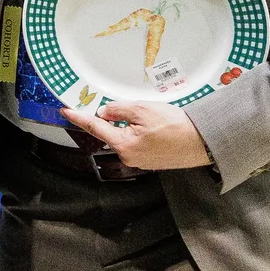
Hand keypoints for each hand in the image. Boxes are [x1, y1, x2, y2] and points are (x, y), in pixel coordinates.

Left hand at [64, 100, 211, 170]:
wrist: (204, 142)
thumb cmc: (176, 126)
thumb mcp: (143, 110)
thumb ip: (118, 110)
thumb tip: (104, 111)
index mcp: (123, 145)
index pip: (94, 127)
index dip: (78, 118)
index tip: (66, 111)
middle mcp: (129, 156)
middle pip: (112, 132)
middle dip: (117, 119)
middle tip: (135, 110)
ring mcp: (141, 161)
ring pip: (127, 137)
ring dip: (133, 126)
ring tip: (155, 119)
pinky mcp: (152, 160)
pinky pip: (139, 143)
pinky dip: (143, 133)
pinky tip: (157, 127)